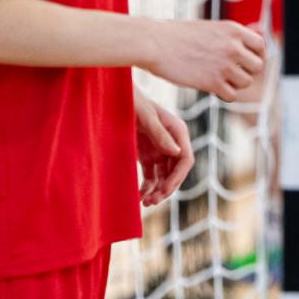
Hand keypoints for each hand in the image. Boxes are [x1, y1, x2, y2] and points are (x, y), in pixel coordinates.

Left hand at [134, 87, 194, 206]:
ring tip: (145, 203)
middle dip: (167, 188)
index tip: (164, 191)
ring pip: (164, 176)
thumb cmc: (131, 101)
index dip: (177, 177)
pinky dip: (146, 187)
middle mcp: (172, 142)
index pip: (185, 159)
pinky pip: (151, 176)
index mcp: (177, 131)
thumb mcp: (145, 116)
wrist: (113, 96)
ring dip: (158, 191)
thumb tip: (177, 154)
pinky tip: (138, 197)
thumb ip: (160, 134)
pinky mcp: (147, 155)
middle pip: (176, 171)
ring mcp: (159, 149)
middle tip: (152, 202)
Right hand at [145, 19, 266, 100]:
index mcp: (233, 30)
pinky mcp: (213, 82)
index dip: (256, 56)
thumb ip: (228, 38)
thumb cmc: (175, 35)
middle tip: (232, 74)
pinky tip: (213, 90)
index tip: (246, 62)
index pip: (261, 46)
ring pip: (246, 82)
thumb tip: (244, 50)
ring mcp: (225, 65)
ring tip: (219, 80)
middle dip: (246, 72)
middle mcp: (233, 46)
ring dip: (235, 84)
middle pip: (257, 66)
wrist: (154, 43)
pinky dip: (224, 95)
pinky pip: (232, 95)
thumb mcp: (208, 28)